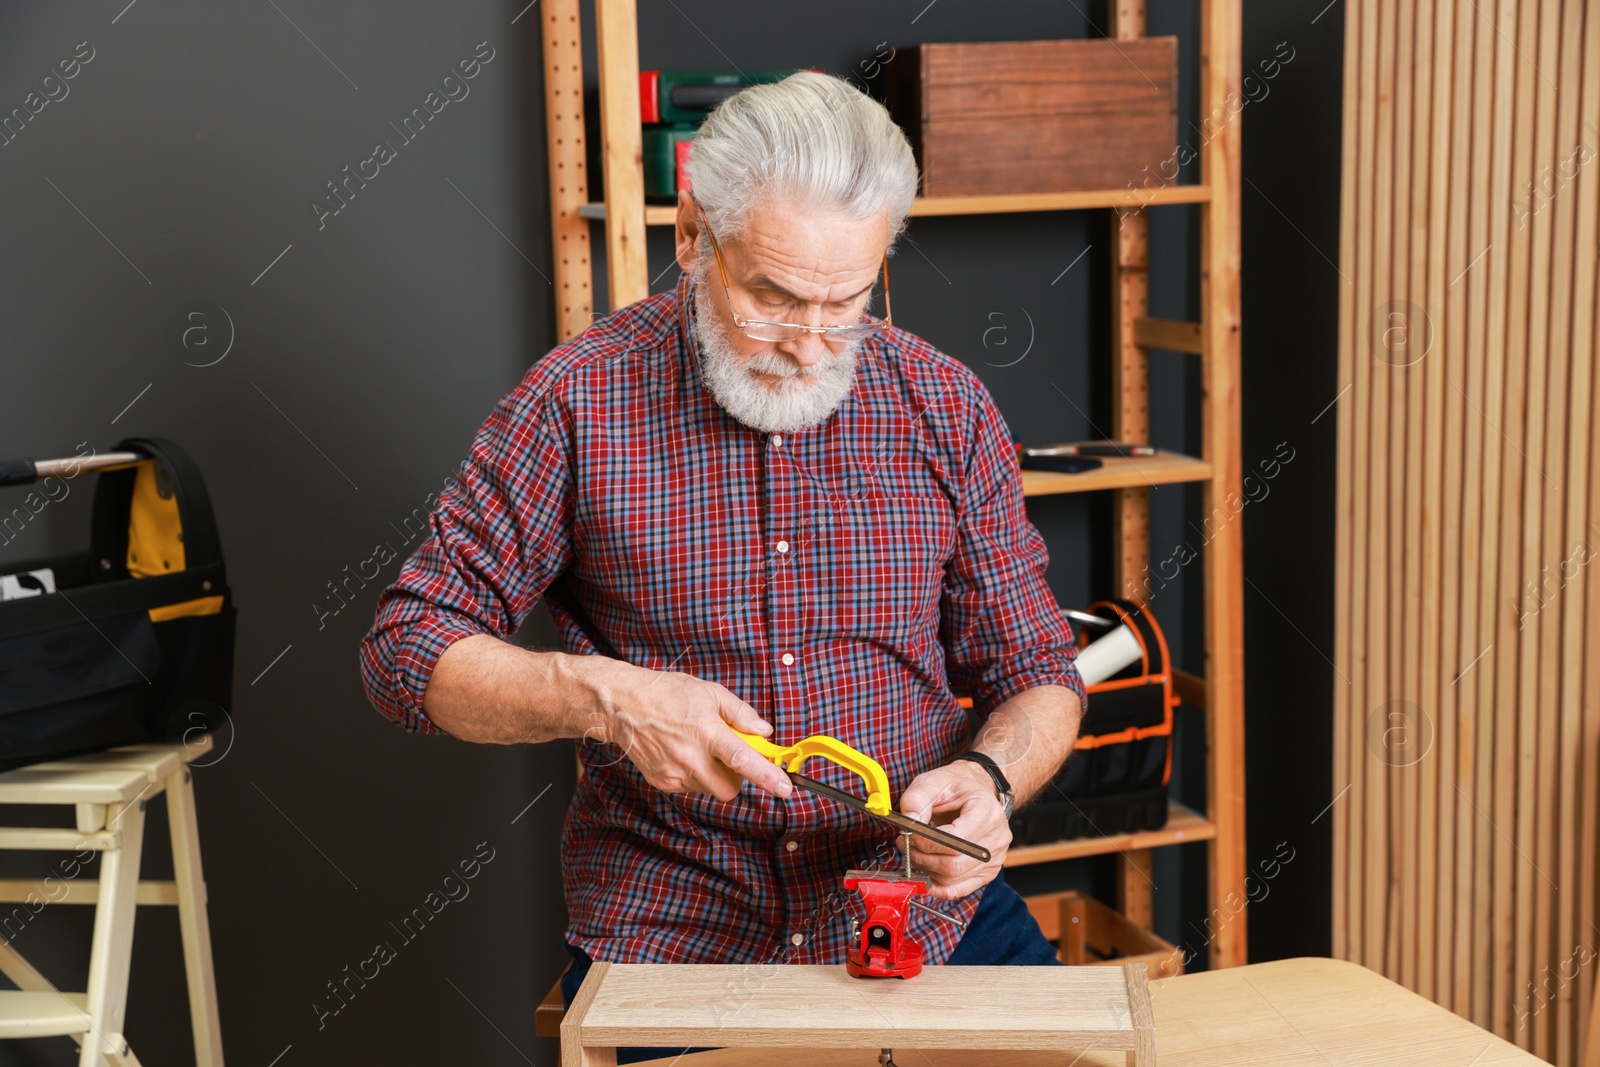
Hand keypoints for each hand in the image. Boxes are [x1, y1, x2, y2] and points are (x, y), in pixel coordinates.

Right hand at [585, 665, 794, 803]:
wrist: (623, 704)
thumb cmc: (668, 693)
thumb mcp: (710, 692)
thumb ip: (741, 714)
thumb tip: (764, 731)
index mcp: (706, 731)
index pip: (743, 760)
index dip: (767, 776)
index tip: (786, 788)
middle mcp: (689, 757)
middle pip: (729, 789)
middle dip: (737, 778)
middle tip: (729, 755)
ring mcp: (674, 772)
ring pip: (710, 789)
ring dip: (715, 775)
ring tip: (700, 748)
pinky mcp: (662, 782)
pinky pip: (690, 788)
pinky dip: (695, 776)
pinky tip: (683, 753)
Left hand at [897, 760, 1011, 899]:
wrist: (975, 791)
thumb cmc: (955, 786)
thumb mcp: (933, 781)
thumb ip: (917, 798)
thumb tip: (909, 821)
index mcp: (986, 811)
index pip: (956, 841)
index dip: (927, 842)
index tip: (907, 834)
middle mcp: (997, 837)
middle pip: (954, 865)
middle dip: (922, 858)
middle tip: (905, 844)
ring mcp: (995, 858)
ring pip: (954, 879)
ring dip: (926, 870)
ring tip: (914, 852)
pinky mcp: (988, 872)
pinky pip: (959, 889)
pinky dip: (937, 886)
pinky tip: (924, 873)